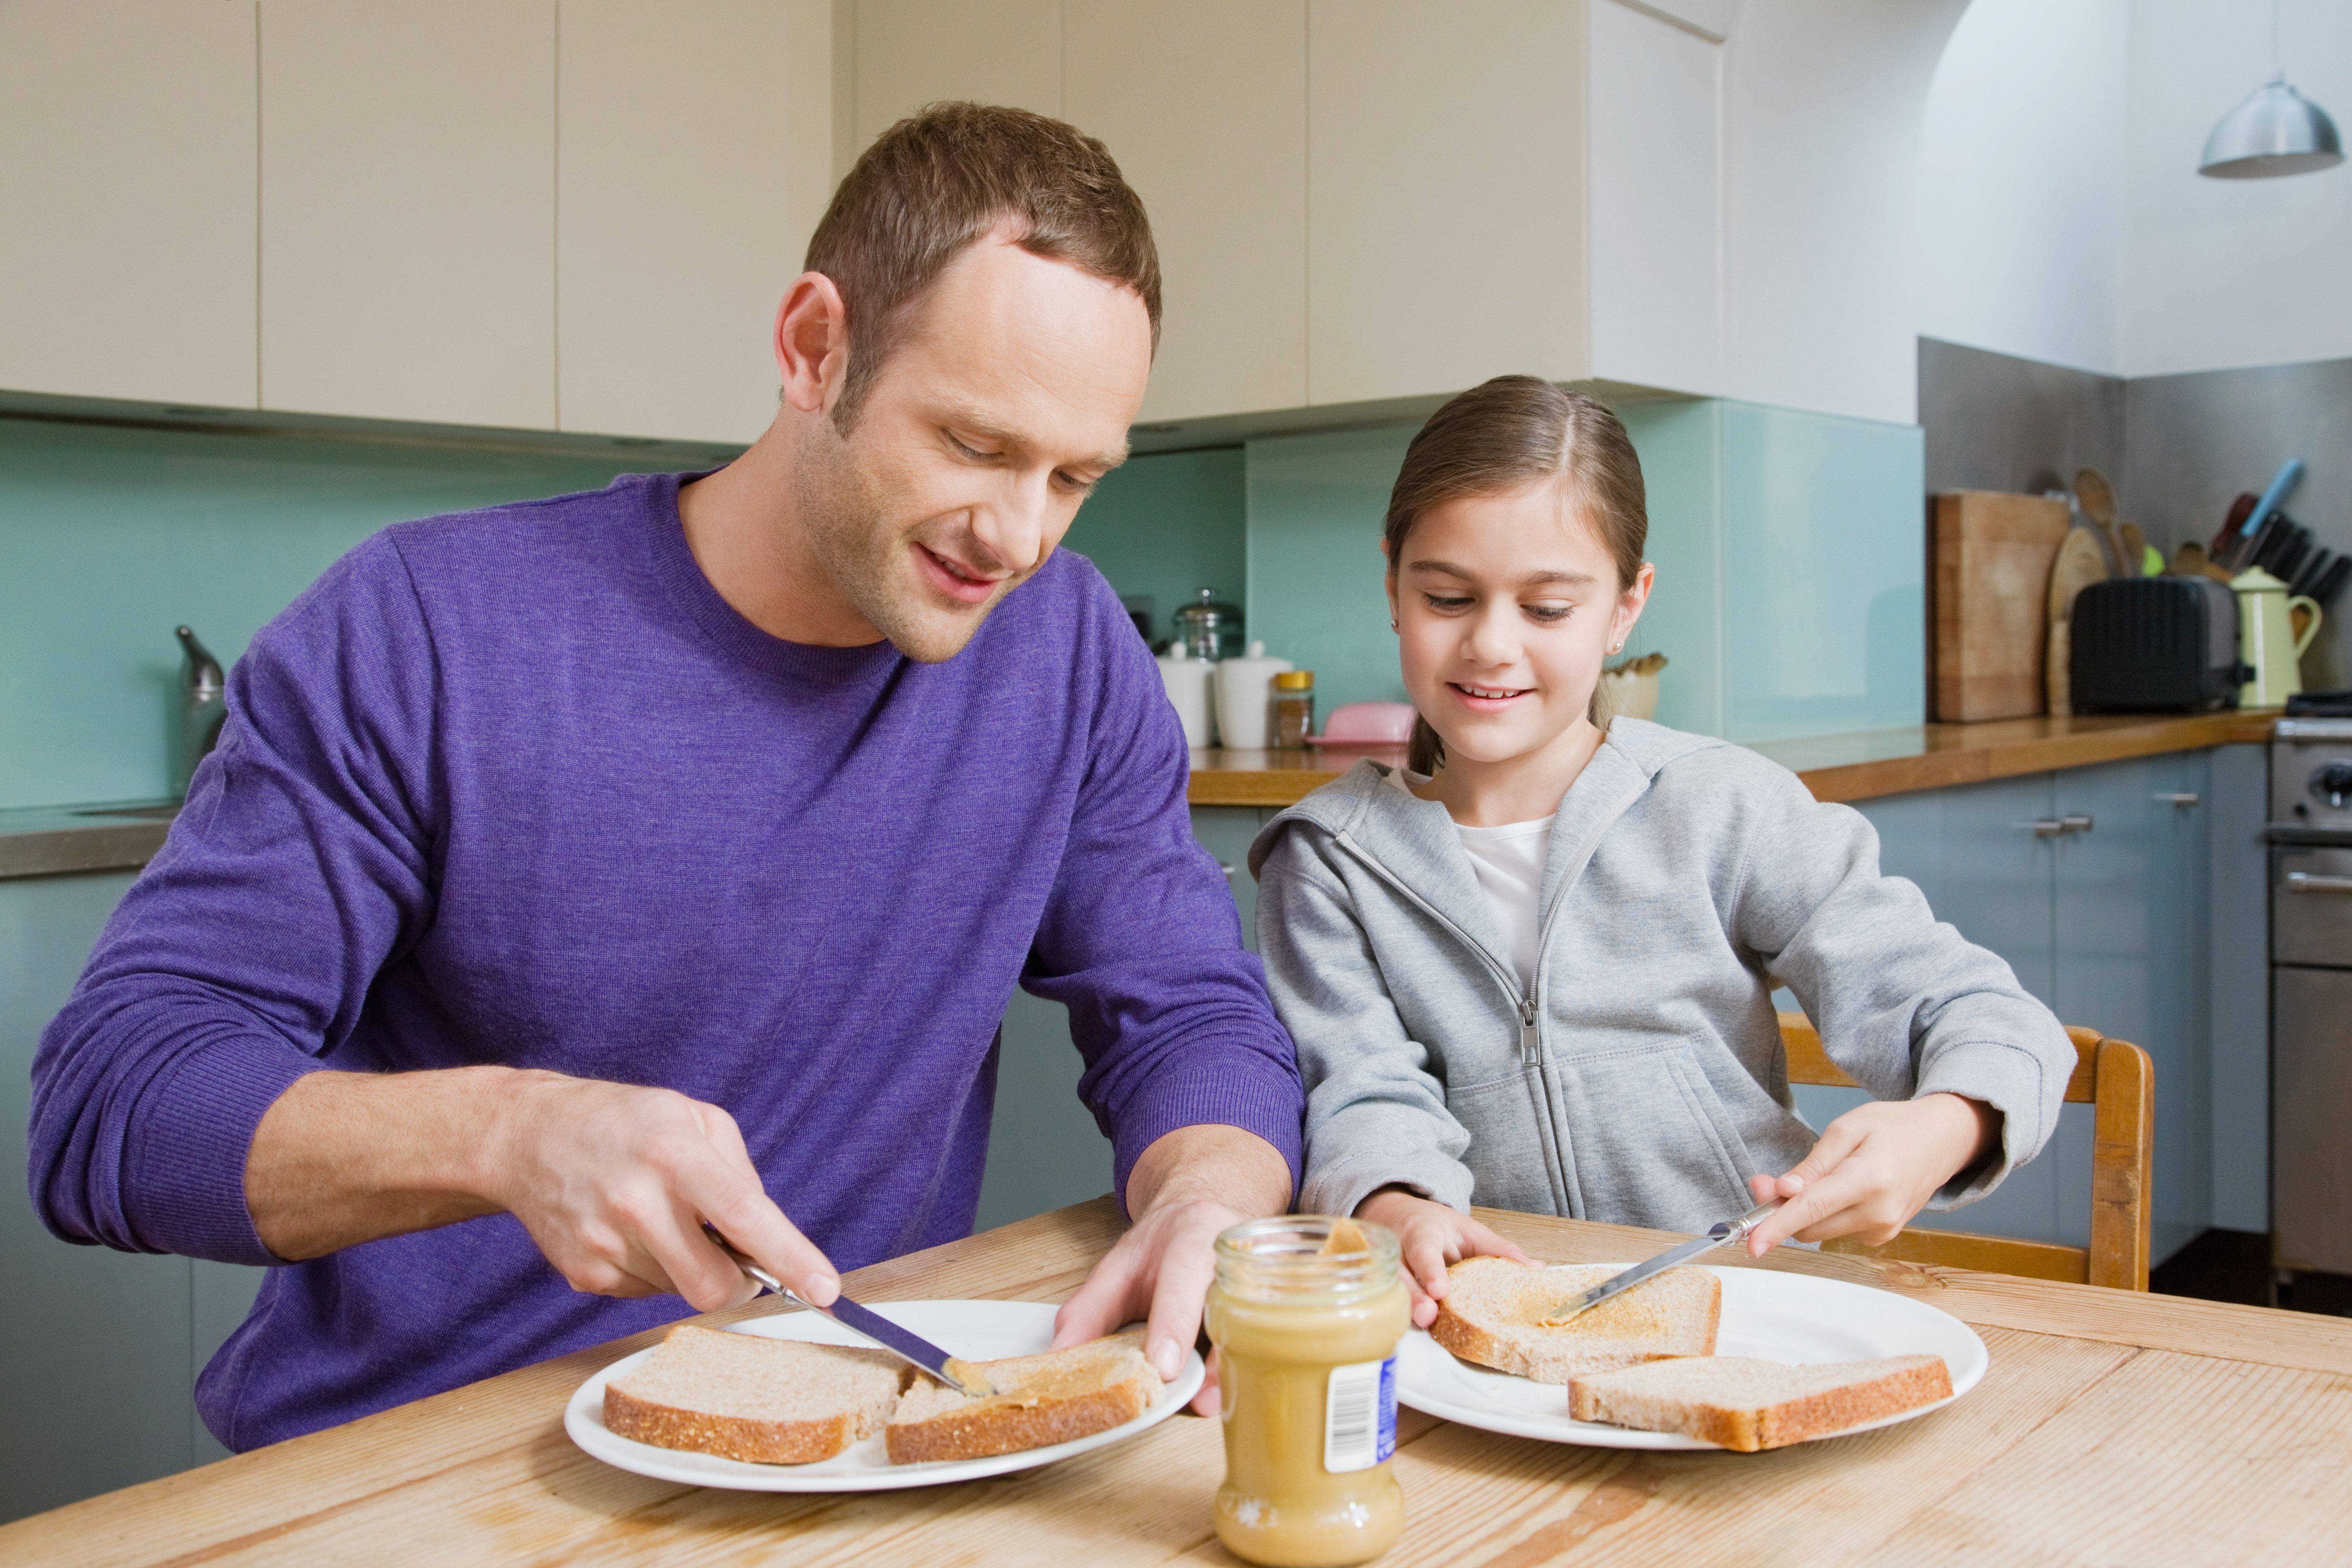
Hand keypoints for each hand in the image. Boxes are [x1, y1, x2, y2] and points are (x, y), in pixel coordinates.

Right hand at [478, 1070, 839, 1313]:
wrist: (527, 1136)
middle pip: (711, 1286)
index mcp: (674, 1154)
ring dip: (688, 1267)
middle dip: (738, 1285)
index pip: (743, 1216)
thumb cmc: (625, 1121)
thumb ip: (740, 1175)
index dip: (789, 1257)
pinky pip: (645, 1293)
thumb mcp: (694, 1117)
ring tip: (662, 1220)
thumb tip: (767, 1237)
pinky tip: (632, 1232)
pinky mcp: (583, 1273)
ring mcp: (604, 1243)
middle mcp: (636, 1202)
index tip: (825, 1289)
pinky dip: (654, 1271)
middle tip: (737, 1261)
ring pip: (679, 1292)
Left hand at [1051, 1125, 1290, 1416]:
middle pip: (1229, 1305)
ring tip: (1211, 1402)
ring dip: (1233, 1370)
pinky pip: (1267, 1340)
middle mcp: (1235, 1256)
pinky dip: (1247, 1369)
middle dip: (1215, 1356)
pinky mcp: (1276, 1302)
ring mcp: (1262, 1278)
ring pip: (1255, 1325)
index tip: (1163, 1367)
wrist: (1206, 1214)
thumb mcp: (1118, 1267)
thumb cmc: (1163, 1247)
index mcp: (1193, 1236)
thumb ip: (1090, 1309)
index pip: (1184, 1277)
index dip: (1175, 1323)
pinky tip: (1237, 1393)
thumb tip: (1061, 1356)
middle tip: (1197, 1399)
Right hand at [1357, 1187, 1529, 1328]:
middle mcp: (1398, 1252)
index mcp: (1422, 1233)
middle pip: (1403, 1277)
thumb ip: (1497, 1249)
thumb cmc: (1434, 1226)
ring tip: (1422, 1323)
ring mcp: (1383, 1269)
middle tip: (1428, 1316)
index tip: (1440, 1290)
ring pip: (1391, 1292)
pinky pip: (1385, 1301)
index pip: (1424, 1251)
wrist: (1392, 1213)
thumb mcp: (1468, 1229)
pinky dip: (1395, 1314)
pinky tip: (1407, 1326)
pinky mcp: (1377, 1284)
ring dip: (1405, 1309)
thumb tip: (1537, 1268)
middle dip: (1415, 1297)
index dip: (1431, 1271)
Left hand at [1744, 1093, 1999, 1254]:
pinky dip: (1824, 1215)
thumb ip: (1813, 1163)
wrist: (1942, 1141)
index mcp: (1869, 1180)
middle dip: (1781, 1209)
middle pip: (1809, 1226)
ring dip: (1803, 1212)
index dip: (1776, 1227)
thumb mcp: (1848, 1128)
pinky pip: (1836, 1230)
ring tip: (1813, 1178)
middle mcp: (1878, 1213)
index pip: (1812, 1209)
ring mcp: (1883, 1229)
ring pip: (1819, 1231)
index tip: (1752, 1243)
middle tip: (1768, 1182)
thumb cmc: (1894, 1127)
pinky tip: (1837, 1190)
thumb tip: (1783, 1191)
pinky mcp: (1882, 1236)